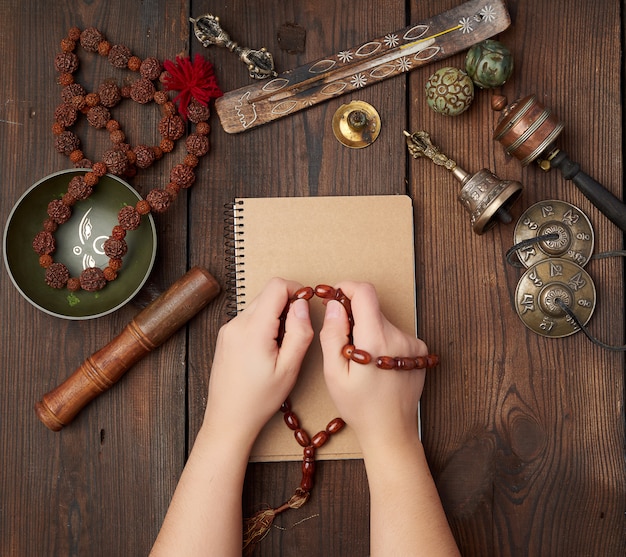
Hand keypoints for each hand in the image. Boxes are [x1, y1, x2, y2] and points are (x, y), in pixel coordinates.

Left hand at [204, 277, 313, 445]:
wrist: (228, 418)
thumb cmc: (259, 399)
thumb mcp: (289, 368)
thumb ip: (299, 332)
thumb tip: (303, 304)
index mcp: (253, 329)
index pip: (276, 286)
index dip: (297, 289)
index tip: (307, 306)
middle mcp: (236, 323)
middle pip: (267, 294)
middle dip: (288, 304)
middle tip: (298, 331)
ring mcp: (228, 329)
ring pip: (258, 305)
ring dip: (275, 315)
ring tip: (283, 344)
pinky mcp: (225, 336)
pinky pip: (248, 318)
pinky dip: (263, 323)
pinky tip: (268, 348)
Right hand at [319, 281, 428, 452]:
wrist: (391, 430)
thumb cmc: (359, 406)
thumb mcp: (334, 373)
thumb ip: (333, 334)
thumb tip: (335, 305)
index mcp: (376, 339)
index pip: (365, 292)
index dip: (347, 288)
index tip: (335, 296)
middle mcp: (399, 336)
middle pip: (373, 308)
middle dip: (354, 317)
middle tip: (342, 341)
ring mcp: (412, 343)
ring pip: (382, 322)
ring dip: (368, 331)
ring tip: (360, 360)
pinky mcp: (419, 351)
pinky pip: (394, 334)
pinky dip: (382, 341)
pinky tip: (376, 365)